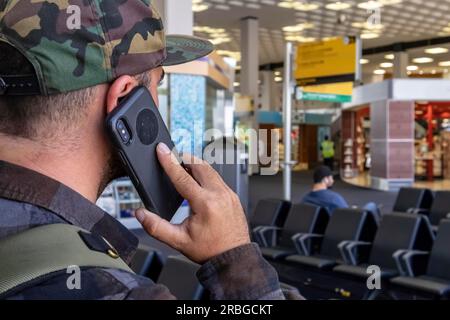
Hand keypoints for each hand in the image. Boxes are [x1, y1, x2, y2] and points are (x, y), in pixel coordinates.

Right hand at [135, 143, 249, 263]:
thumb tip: (141, 214)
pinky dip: (206, 174)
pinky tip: (199, 180)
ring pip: (211, 170)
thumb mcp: (178, 241)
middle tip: (172, 156)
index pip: (182, 176)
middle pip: (199, 166)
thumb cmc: (210, 250)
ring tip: (183, 166)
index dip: (169, 161)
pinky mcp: (234, 196)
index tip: (162, 150)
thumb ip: (156, 227)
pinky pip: (219, 178)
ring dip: (196, 165)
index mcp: (205, 204)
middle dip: (184, 158)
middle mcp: (219, 195)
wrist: (234, 258)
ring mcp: (229, 194)